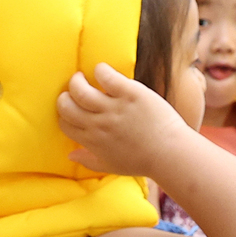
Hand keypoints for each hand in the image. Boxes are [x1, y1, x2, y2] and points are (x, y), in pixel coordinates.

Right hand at [56, 63, 190, 176]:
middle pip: (66, 105)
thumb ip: (88, 160)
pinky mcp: (130, 93)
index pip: (64, 123)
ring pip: (80, 89)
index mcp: (92, 141)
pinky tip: (102, 71)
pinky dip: (100, 70)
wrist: (171, 154)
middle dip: (66, 95)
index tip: (73, 109)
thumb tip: (70, 154)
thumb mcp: (111, 166)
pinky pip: (106, 76)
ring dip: (78, 80)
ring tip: (84, 76)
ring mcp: (114, 108)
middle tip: (75, 91)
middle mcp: (98, 124)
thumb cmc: (143, 161)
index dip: (64, 114)